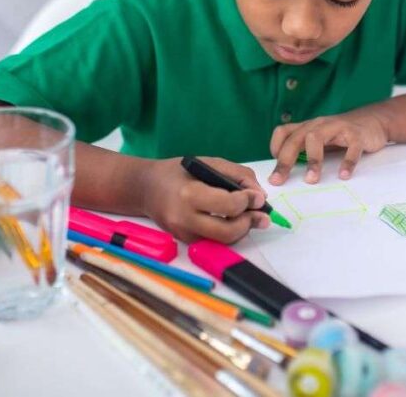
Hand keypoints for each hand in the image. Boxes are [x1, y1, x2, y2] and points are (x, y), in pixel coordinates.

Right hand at [142, 156, 269, 242]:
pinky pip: (213, 242)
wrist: (146, 188)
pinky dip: (227, 233)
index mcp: (189, 194)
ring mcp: (183, 234)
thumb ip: (238, 175)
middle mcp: (184, 219)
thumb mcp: (209, 163)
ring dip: (241, 230)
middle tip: (259, 214)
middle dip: (248, 223)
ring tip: (247, 216)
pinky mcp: (184, 242)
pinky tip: (230, 220)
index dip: (248, 201)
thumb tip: (260, 196)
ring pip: (223, 242)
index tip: (256, 196)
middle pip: (227, 232)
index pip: (227, 205)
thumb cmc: (178, 172)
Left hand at [268, 112, 389, 184]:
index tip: (275, 169)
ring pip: (317, 138)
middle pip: (295, 138)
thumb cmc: (342, 135)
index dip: (275, 148)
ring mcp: (337, 127)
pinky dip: (347, 162)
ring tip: (311, 180)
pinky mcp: (357, 134)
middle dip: (285, 160)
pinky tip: (344, 175)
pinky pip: (351, 147)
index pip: (283, 132)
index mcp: (308, 127)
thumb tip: (286, 173)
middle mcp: (319, 125)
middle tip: (279, 180)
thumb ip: (305, 151)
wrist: (373, 121)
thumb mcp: (320, 140)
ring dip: (312, 160)